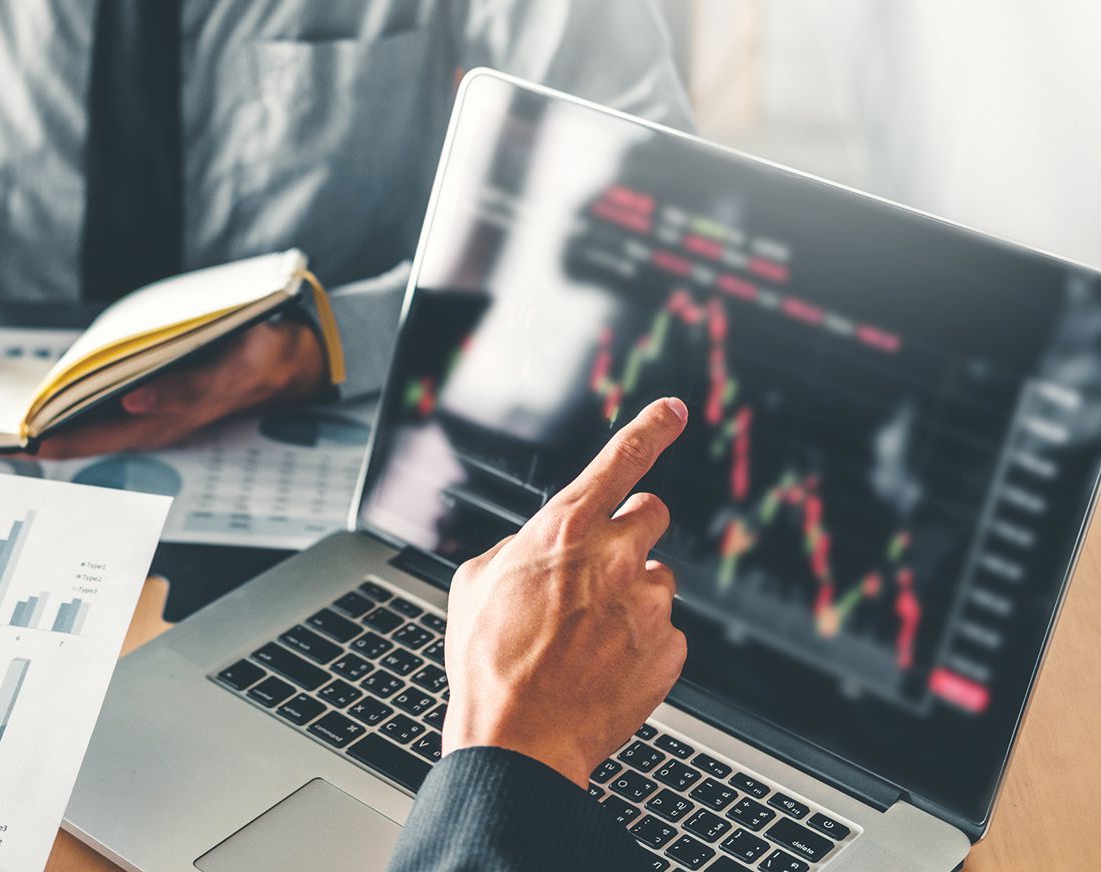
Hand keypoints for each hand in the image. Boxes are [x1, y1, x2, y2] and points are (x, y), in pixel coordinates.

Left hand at [32, 319, 328, 458]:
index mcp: (167, 419)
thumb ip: (184, 390)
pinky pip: (112, 399)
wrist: (296, 356)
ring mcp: (158, 407)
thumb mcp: (230, 372)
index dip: (55, 440)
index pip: (95, 436)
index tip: (16, 439)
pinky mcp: (162, 389)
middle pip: (86, 432)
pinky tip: (63, 391)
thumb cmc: (262, 361)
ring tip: (18, 413)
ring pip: (96, 418)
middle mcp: (156, 419)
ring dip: (60, 417)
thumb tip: (133, 403)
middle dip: (44, 432)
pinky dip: (84, 397)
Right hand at [441, 397, 689, 787]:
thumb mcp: (475, 582)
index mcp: (564, 528)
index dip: (653, 427)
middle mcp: (616, 557)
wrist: (518, 739)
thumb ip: (517, 547)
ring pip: (659, 577)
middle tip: (600, 566)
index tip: (674, 411)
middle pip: (653, 514)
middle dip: (630, 531)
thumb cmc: (488, 661)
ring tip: (589, 634)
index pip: (623, 458)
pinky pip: (665, 631)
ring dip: (633, 594)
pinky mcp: (671, 649)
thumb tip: (535, 545)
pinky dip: (641, 642)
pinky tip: (604, 665)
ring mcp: (649, 604)